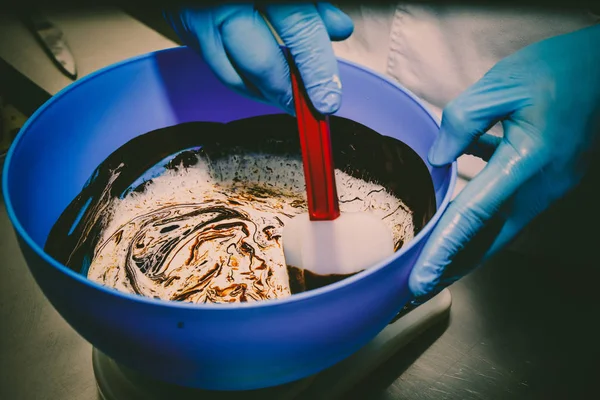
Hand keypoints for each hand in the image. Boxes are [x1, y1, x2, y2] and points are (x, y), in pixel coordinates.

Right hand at [164, 3, 352, 114]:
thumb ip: (310, 5)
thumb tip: (339, 30)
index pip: (299, 29)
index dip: (317, 69)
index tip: (329, 99)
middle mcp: (225, 5)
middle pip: (261, 63)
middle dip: (287, 94)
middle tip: (307, 111)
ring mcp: (200, 20)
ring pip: (235, 76)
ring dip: (264, 96)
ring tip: (288, 102)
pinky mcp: (185, 32)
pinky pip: (217, 68)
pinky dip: (243, 83)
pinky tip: (262, 87)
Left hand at [409, 24, 599, 297]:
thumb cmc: (557, 70)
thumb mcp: (502, 84)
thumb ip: (462, 122)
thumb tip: (439, 158)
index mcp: (529, 160)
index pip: (474, 215)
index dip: (444, 251)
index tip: (421, 281)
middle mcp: (543, 184)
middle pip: (491, 238)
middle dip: (455, 266)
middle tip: (422, 289)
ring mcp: (551, 185)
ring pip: (501, 226)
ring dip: (468, 243)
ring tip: (435, 258)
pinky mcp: (551, 178)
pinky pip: (511, 205)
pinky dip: (483, 213)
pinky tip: (459, 203)